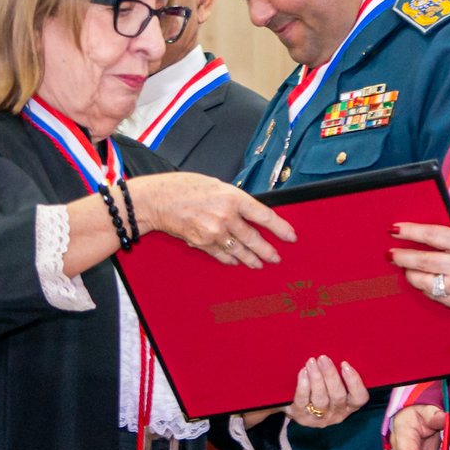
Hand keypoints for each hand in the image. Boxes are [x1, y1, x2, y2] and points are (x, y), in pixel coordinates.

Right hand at [131, 172, 295, 267]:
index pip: (265, 216)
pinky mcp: (203, 243)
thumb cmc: (186, 187)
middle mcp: (227, 217)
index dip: (281, 228)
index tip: (291, 237)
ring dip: (251, 259)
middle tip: (276, 258)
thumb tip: (252, 214)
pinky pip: (222, 255)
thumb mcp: (218, 186)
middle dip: (268, 251)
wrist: (158, 199)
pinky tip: (237, 261)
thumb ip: (236, 200)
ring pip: (240, 250)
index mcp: (234, 198)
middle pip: (255, 238)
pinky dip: (231, 259)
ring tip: (259, 264)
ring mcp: (215, 232)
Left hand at [284, 355, 368, 427]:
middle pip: (338, 396)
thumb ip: (340, 372)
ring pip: (320, 399)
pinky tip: (303, 372)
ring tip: (311, 362)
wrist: (297, 405)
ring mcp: (319, 418)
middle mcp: (337, 414)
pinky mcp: (302, 417)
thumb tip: (341, 349)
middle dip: (330, 375)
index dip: (354, 382)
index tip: (344, 364)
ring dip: (316, 378)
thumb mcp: (334, 384)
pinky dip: (303, 385)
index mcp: (349, 405)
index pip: (359, 397)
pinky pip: (303, 401)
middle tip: (323, 358)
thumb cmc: (321, 388)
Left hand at [391, 217, 449, 310]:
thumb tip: (445, 213)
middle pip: (423, 261)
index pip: (432, 235)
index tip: (395, 229)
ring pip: (425, 282)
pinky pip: (436, 296)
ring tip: (405, 268)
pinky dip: (426, 288)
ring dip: (411, 274)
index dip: (411, 232)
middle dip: (402, 256)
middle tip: (390, 253)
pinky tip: (423, 282)